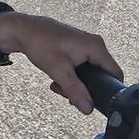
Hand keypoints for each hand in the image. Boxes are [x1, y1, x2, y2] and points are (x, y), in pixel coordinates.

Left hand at [0, 13, 122, 113]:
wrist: (23, 30)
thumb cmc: (40, 43)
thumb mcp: (59, 71)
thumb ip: (75, 91)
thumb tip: (88, 108)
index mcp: (96, 47)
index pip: (115, 74)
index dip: (108, 90)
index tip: (95, 101)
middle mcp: (95, 45)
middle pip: (102, 75)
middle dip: (86, 89)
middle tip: (69, 95)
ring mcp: (86, 46)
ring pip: (90, 73)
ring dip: (75, 84)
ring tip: (59, 86)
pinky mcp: (77, 48)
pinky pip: (81, 68)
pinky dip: (71, 76)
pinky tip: (57, 80)